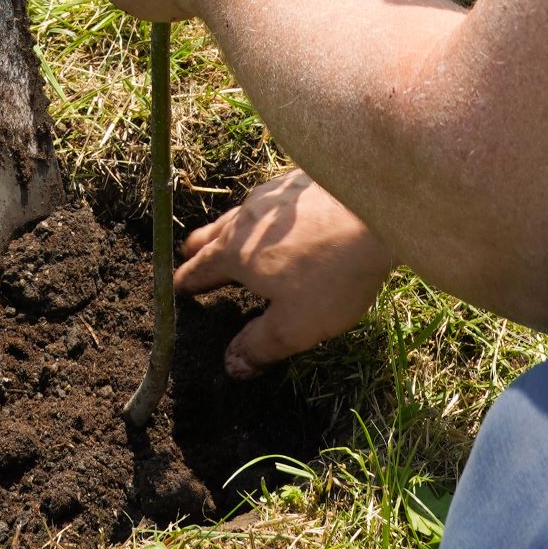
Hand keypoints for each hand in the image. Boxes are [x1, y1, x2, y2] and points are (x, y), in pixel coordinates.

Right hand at [177, 171, 398, 376]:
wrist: (372, 209)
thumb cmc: (330, 274)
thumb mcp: (295, 325)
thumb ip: (260, 346)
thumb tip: (231, 365)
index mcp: (236, 253)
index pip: (200, 269)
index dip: (186, 281)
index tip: (175, 288)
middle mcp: (246, 218)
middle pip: (213, 234)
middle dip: (200, 248)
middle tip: (191, 255)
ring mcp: (273, 196)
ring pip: (240, 213)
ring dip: (229, 228)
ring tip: (229, 236)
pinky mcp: (299, 182)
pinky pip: (269, 202)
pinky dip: (262, 216)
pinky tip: (278, 220)